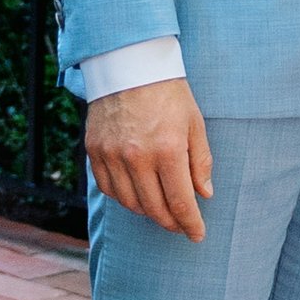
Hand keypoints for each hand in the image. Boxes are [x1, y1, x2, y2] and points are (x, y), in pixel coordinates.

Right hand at [85, 76, 211, 237]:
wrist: (129, 64)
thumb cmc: (168, 92)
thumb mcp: (194, 123)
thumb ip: (200, 161)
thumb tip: (203, 194)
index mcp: (168, 150)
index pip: (180, 202)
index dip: (190, 224)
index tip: (197, 235)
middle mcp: (137, 157)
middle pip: (154, 209)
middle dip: (171, 223)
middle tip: (182, 226)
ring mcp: (112, 156)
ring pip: (130, 203)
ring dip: (148, 213)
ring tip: (161, 210)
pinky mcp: (95, 151)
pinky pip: (108, 188)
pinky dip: (124, 198)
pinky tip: (136, 195)